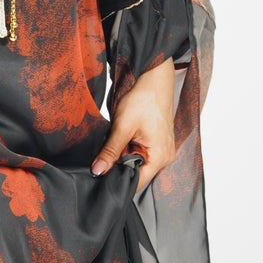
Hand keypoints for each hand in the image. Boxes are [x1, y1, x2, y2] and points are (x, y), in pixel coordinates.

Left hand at [91, 56, 176, 191]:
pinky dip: (128, 149)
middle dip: (119, 168)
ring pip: (136, 163)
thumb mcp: (123, 127)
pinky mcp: (156, 143)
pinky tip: (121, 140)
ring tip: (115, 144)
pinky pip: (140, 154)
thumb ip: (110, 151)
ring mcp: (161, 150)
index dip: (118, 182)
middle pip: (137, 174)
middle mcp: (164, 157)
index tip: (101, 178)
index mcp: (160, 157)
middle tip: (103, 160)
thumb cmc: (144, 100)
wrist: (154, 79)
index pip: (137, 182)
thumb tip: (98, 171)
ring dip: (123, 157)